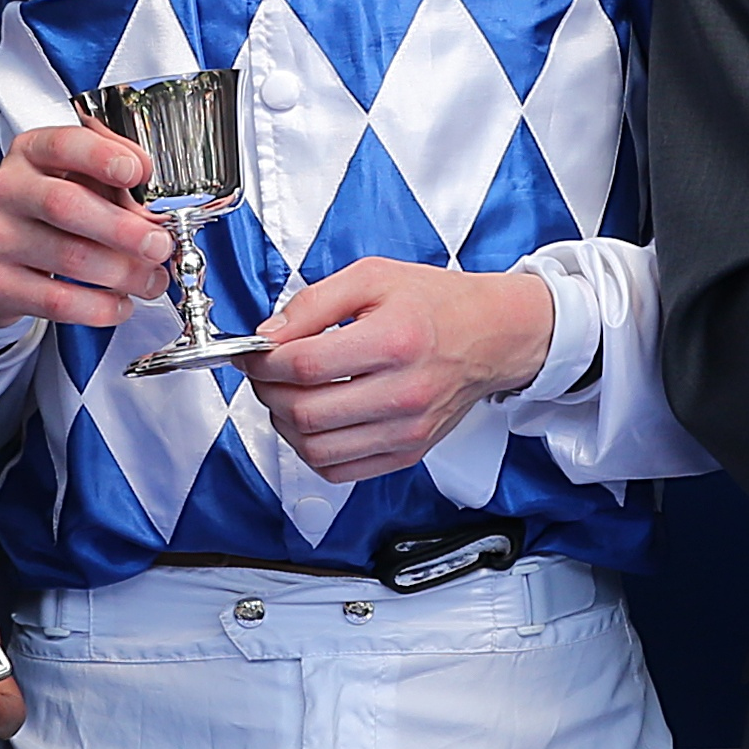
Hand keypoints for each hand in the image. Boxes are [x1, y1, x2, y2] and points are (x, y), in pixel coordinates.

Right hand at [0, 125, 170, 333]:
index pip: (64, 144)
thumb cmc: (39, 214)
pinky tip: (120, 303)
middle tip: (159, 245)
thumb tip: (154, 201)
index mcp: (30, 154)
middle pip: (67, 205)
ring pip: (70, 258)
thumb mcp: (68, 178)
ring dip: (124, 273)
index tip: (139, 173)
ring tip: (151, 279)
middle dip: (125, 229)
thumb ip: (111, 178)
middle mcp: (9, 191)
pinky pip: (59, 301)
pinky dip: (101, 306)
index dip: (104, 157)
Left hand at [246, 261, 558, 482]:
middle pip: (305, 412)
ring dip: (285, 425)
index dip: (264, 361)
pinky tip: (313, 422)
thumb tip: (269, 336)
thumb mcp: (372, 277)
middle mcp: (404, 392)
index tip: (255, 353)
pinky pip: (340, 470)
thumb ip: (314, 302)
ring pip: (316, 449)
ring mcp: (407, 430)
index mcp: (395, 340)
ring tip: (287, 396)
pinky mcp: (408, 452)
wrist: (492, 335)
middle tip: (265, 373)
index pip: (304, 365)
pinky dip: (312, 451)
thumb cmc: (437, 304)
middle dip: (268, 392)